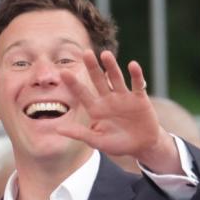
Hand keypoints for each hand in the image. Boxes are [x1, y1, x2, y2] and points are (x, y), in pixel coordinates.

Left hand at [54, 50, 177, 172]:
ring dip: (111, 66)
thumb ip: (80, 134)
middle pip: (98, 80)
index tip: (62, 72)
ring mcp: (124, 97)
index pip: (82, 93)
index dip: (73, 83)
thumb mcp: (97, 141)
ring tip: (105, 54)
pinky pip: (137, 84)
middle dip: (92, 67)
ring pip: (116, 78)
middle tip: (86, 53)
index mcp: (96, 109)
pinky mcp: (139, 98)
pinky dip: (136, 75)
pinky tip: (132, 65)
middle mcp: (108, 99)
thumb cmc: (118, 144)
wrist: (142, 147)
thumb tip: (57, 129)